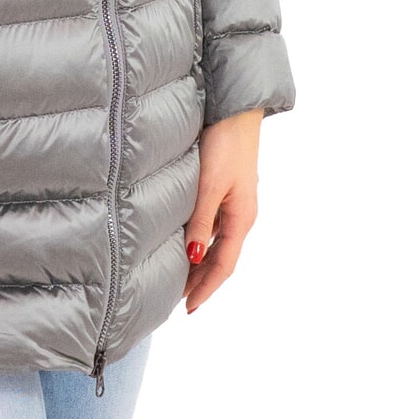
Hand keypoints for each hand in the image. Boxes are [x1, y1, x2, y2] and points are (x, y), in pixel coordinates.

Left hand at [182, 108, 264, 312]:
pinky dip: (200, 238)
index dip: (206, 289)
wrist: (236, 110)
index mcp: (242, 218)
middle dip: (201, 280)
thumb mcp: (209, 185)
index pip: (223, 265)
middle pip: (221, 257)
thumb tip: (194, 258)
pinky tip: (185, 239)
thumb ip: (201, 221)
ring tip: (178, 275)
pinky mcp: (227, 188)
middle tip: (177, 299)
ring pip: (217, 241)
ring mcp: (236, 201)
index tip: (188, 309)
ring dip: (200, 261)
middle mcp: (241, 214)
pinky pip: (214, 224)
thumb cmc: (225, 144)